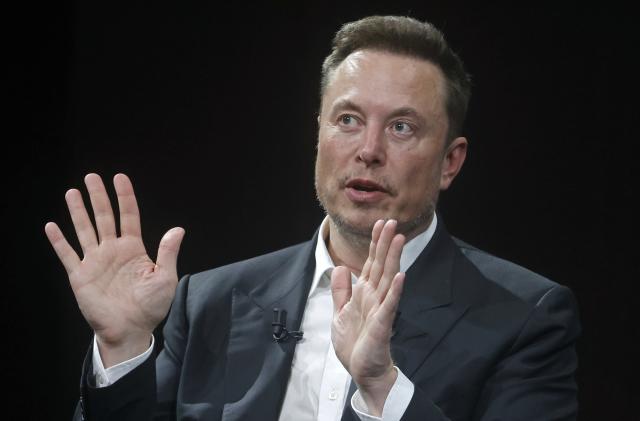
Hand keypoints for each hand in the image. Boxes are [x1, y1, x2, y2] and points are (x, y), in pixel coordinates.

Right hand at [45, 173, 184, 366]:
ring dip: (78, 212)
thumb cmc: (150, 307)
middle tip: (92, 177)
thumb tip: (178, 229)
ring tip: (72, 192)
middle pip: (104, 217)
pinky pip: (67, 254)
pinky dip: (59, 241)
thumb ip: (168, 252)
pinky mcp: (80, 275)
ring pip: (84, 230)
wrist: (130, 330)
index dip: (125, 196)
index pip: (129, 216)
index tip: (120, 178)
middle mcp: (113, 251)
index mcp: (133, 249)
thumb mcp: (165, 278)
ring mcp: (95, 261)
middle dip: (98, 197)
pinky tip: (52, 226)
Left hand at [331, 219, 404, 415]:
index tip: (379, 224)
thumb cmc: (355, 344)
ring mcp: (380, 308)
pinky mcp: (382, 324)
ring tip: (398, 239)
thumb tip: (341, 268)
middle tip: (392, 222)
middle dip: (385, 243)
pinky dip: (394, 290)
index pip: (371, 263)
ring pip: (388, 278)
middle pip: (381, 265)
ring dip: (393, 258)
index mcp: (364, 293)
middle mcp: (374, 297)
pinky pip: (390, 305)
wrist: (362, 371)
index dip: (374, 244)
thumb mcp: (340, 313)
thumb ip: (341, 291)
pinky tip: (400, 276)